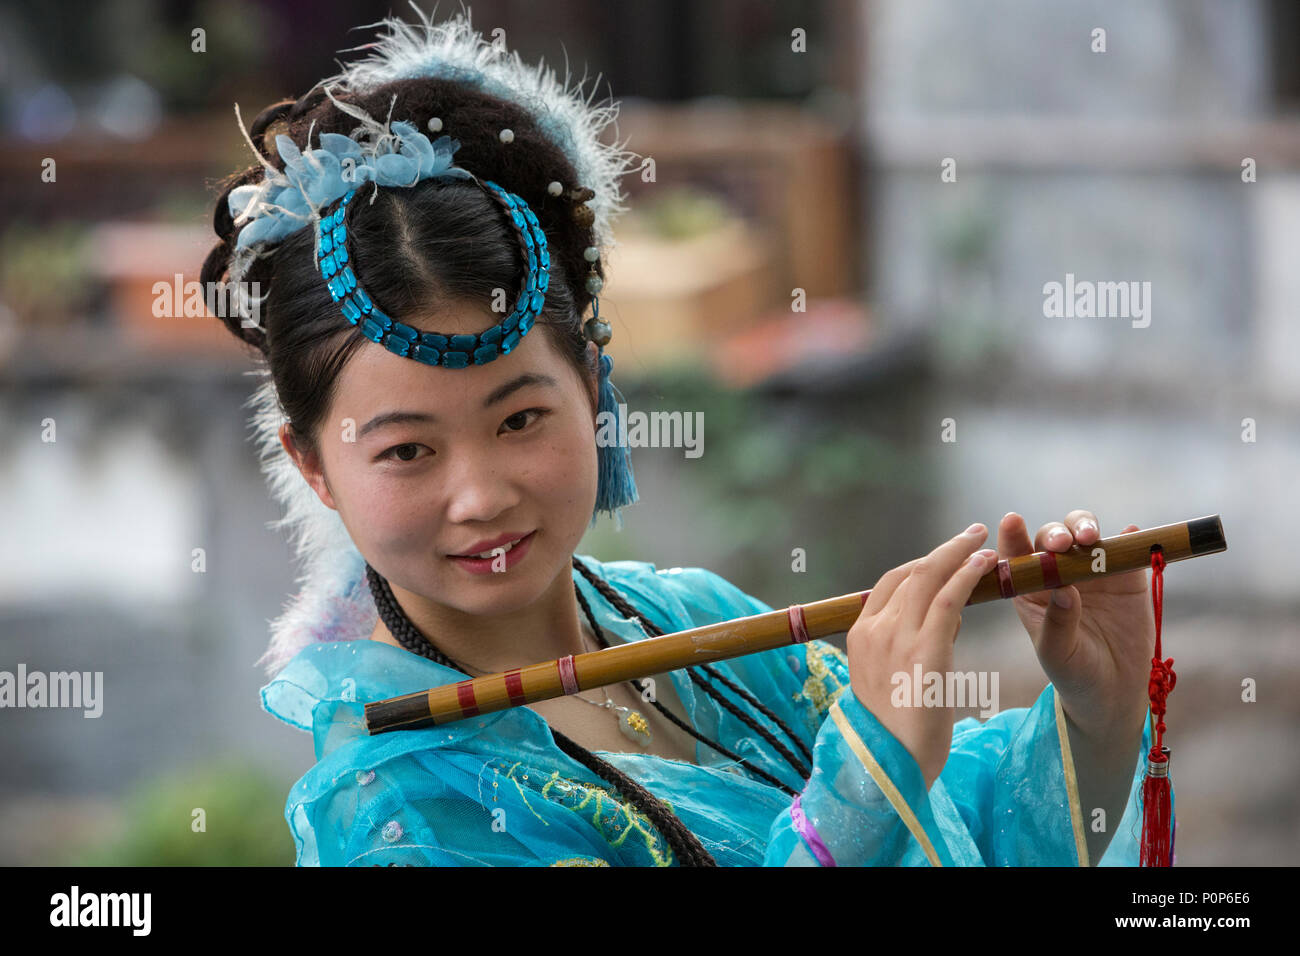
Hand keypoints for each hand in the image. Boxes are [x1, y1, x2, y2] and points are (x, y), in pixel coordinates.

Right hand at [846, 524, 996, 788]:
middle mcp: (874, 630)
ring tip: (984, 539)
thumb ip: (915, 644)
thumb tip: (950, 619)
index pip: (891, 584)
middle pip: (909, 573)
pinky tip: (986, 564)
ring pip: (928, 578)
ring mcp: (896, 638)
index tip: (948, 557)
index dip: (922, 564)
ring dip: (958, 553)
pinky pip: (947, 600)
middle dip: (944, 550)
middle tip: (972, 534)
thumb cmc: (897, 732)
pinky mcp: (924, 651)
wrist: (889, 766)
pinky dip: (967, 576)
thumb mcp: (894, 679)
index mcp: (860, 635)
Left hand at [996, 511, 1152, 741]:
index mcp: (1030, 587)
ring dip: (1086, 527)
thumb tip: (1064, 587)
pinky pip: (1128, 550)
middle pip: (1054, 537)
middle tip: (1063, 543)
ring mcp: (1094, 571)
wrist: (1113, 691)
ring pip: (1088, 534)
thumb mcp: (1056, 652)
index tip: (1012, 520)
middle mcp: (1059, 572)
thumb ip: (1057, 621)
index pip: (1016, 554)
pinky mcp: (1127, 576)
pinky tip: (1131, 534)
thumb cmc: (1072, 671)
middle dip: (1056, 533)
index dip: (1013, 534)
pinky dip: (1130, 539)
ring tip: (1089, 538)